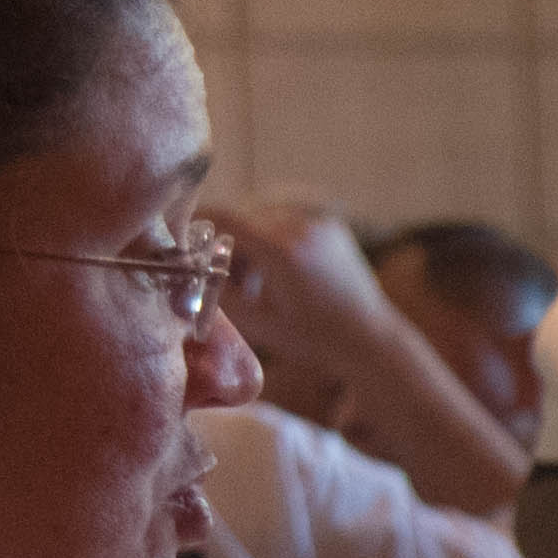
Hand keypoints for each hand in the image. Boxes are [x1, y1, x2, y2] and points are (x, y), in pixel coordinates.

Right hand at [202, 193, 403, 408]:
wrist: (370, 339)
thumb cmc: (312, 340)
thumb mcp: (258, 322)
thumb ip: (219, 292)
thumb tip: (190, 269)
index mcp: (282, 251)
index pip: (226, 217)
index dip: (201, 225)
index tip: (187, 240)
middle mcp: (302, 228)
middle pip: (244, 220)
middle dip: (230, 246)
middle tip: (229, 281)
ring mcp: (320, 223)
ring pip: (265, 221)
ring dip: (252, 245)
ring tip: (257, 287)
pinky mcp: (331, 225)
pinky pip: (288, 223)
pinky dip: (275, 242)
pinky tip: (279, 276)